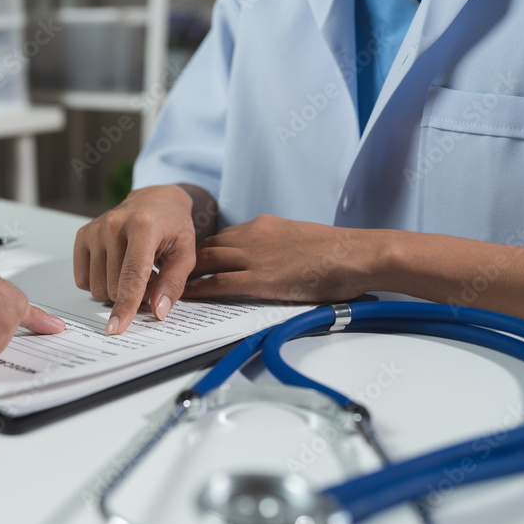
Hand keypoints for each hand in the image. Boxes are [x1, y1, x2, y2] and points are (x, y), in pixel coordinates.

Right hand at [73, 185, 198, 334]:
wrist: (155, 202)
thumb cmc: (171, 227)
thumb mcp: (185, 253)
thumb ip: (173, 284)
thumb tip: (158, 311)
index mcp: (143, 226)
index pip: (132, 276)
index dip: (125, 306)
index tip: (116, 327)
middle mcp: (114, 224)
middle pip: (114, 287)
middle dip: (132, 295)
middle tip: (149, 279)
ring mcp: (95, 229)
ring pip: (97, 287)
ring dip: (116, 289)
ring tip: (133, 271)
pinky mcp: (82, 235)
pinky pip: (83, 280)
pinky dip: (100, 282)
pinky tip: (115, 267)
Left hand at [183, 215, 373, 301]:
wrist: (359, 253)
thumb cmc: (340, 253)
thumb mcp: (301, 241)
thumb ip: (279, 249)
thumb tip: (273, 264)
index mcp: (264, 225)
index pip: (222, 237)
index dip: (202, 251)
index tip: (188, 262)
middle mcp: (253, 235)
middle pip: (206, 247)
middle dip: (184, 261)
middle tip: (166, 274)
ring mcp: (255, 256)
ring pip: (205, 261)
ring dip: (183, 275)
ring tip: (165, 287)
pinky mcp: (260, 278)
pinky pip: (217, 283)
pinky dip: (197, 290)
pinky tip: (183, 297)